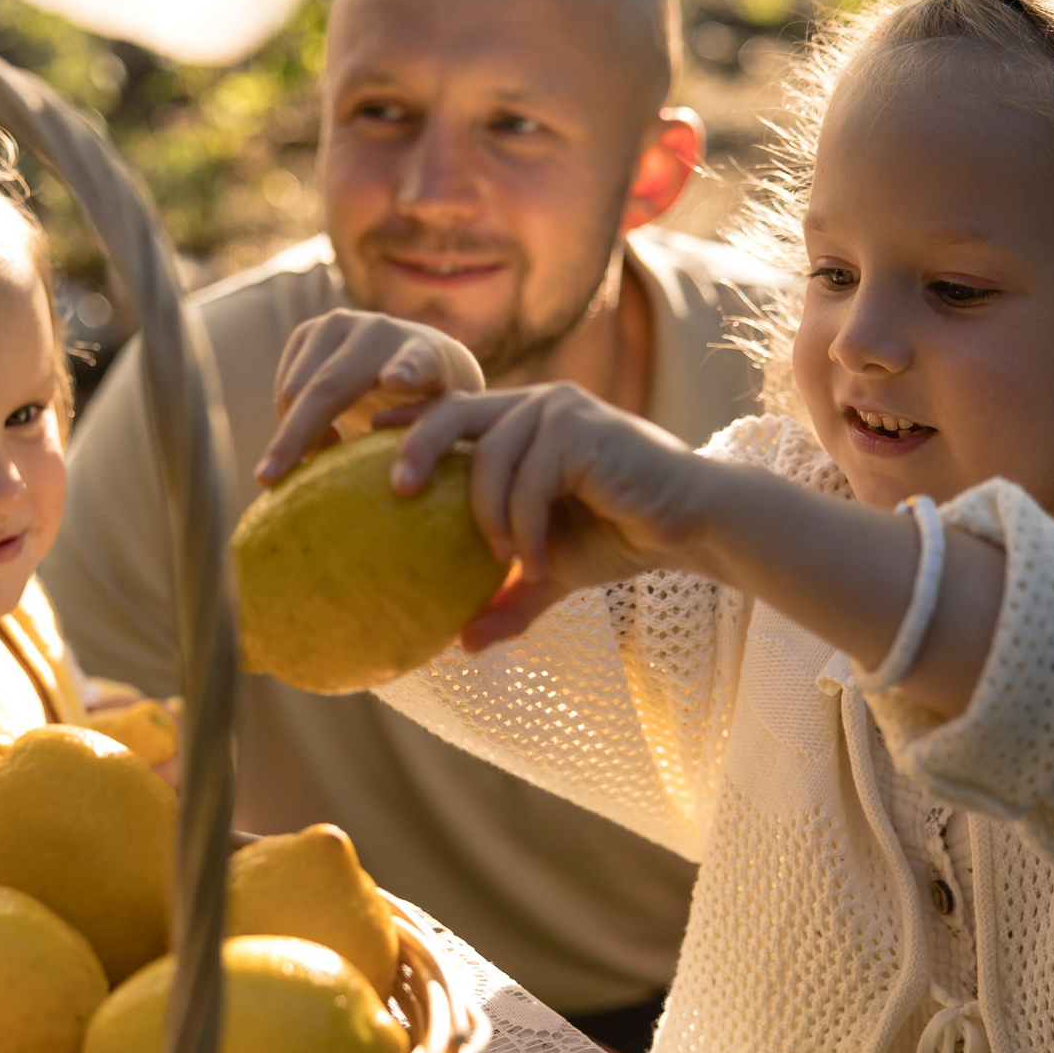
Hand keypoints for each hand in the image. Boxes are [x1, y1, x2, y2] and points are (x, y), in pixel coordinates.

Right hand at [257, 309, 484, 483]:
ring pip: (293, 391)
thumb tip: (388, 460)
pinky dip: (291, 422)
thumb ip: (423, 441)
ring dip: (293, 435)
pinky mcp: (306, 333)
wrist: (413, 365)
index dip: (408, 370)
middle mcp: (378, 332)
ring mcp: (337, 326)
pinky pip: (282, 391)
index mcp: (427, 356)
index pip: (419, 361)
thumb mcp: (441, 429)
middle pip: (328, 388)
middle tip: (267, 479)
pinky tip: (319, 436)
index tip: (396, 382)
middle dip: (296, 435)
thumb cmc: (431, 410)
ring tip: (320, 462)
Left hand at [391, 384, 711, 649]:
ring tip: (503, 559)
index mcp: (520, 423)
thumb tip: (462, 646)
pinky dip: (526, 524)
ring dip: (489, 515)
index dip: (407, 424)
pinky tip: (536, 558)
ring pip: (491, 455)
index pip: (451, 414)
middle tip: (393, 491)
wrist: (690, 525)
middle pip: (453, 413)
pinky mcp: (583, 429)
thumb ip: (508, 598)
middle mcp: (535, 406)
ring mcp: (560, 411)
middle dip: (415, 446)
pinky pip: (530, 479)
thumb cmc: (620, 536)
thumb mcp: (552, 570)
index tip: (363, 444)